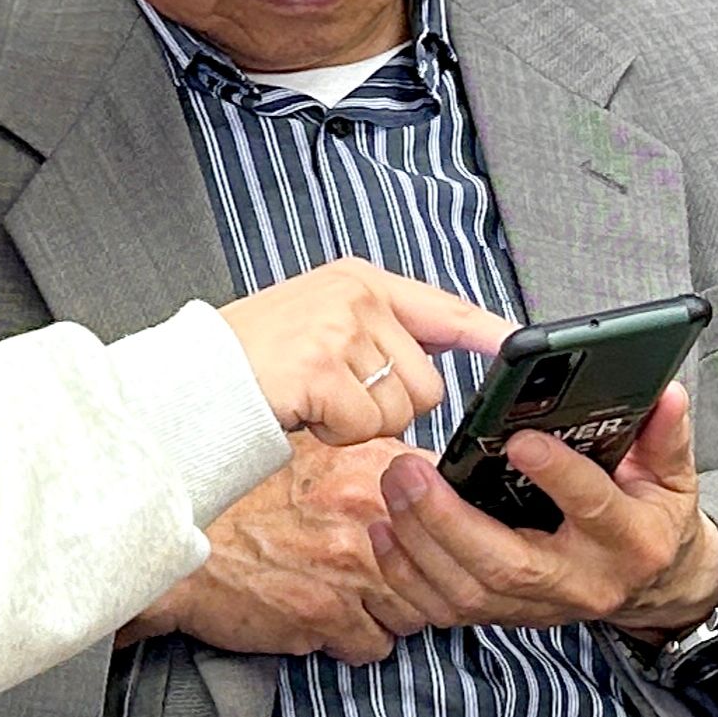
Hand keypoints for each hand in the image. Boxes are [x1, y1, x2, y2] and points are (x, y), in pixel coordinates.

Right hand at [122, 435, 426, 664]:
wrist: (175, 536)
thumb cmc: (238, 497)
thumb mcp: (309, 454)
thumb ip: (369, 464)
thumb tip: (419, 477)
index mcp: (369, 467)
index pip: (450, 501)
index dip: (448, 526)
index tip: (440, 537)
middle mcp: (367, 516)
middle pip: (437, 565)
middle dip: (418, 576)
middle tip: (383, 573)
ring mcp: (350, 570)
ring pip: (412, 612)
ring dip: (389, 611)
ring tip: (349, 595)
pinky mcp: (326, 617)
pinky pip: (373, 645)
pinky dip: (354, 639)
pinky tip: (326, 618)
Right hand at [220, 259, 515, 445]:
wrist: (194, 378)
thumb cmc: (253, 357)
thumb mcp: (320, 318)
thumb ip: (380, 328)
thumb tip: (442, 353)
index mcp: (359, 281)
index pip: (443, 307)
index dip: (487, 332)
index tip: (523, 346)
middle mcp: (356, 297)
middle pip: (428, 383)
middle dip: (389, 405)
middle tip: (335, 394)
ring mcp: (339, 330)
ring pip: (400, 411)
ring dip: (361, 423)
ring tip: (315, 400)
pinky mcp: (323, 368)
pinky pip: (366, 427)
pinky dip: (336, 435)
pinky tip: (303, 412)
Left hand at [367, 388, 717, 636]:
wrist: (653, 586)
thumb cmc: (653, 518)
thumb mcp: (672, 475)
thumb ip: (664, 435)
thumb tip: (664, 392)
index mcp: (630, 541)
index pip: (593, 508)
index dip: (558, 476)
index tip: (519, 439)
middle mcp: (582, 582)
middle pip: (509, 564)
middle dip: (450, 519)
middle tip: (408, 467)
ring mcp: (541, 607)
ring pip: (469, 591)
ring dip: (419, 541)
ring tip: (391, 484)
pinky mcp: (507, 616)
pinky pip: (447, 609)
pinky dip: (407, 574)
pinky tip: (383, 528)